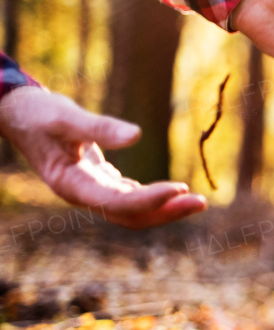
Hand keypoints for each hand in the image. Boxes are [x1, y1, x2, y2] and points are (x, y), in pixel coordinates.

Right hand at [0, 87, 206, 228]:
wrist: (18, 114)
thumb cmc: (38, 114)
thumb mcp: (65, 117)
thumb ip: (99, 127)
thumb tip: (137, 135)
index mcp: (70, 184)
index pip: (116, 202)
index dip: (149, 199)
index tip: (179, 188)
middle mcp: (83, 194)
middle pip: (130, 215)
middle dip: (165, 211)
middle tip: (200, 202)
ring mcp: (91, 191)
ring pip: (133, 210)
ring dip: (165, 207)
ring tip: (197, 200)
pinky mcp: (100, 182)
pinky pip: (131, 197)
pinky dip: (154, 196)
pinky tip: (176, 191)